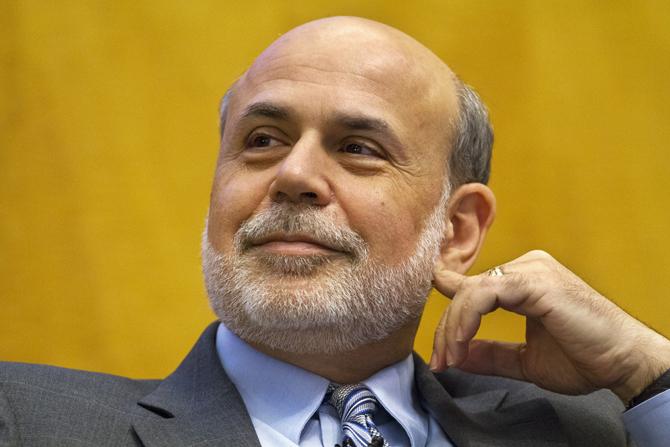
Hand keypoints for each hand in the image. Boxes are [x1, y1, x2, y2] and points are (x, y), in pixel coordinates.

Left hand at [430, 250, 669, 402]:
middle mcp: (526, 268)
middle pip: (467, 290)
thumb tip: (460, 355)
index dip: (448, 307)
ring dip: (452, 327)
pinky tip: (462, 343)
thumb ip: (493, 354)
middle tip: (441, 361)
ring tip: (450, 357)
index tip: (436, 341)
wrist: (624, 363)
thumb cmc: (584, 359)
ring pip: (471, 291)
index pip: (473, 286)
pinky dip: (467, 319)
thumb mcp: (526, 360)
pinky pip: (485, 294)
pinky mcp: (535, 281)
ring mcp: (531, 271)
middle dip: (446, 328)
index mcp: (524, 281)